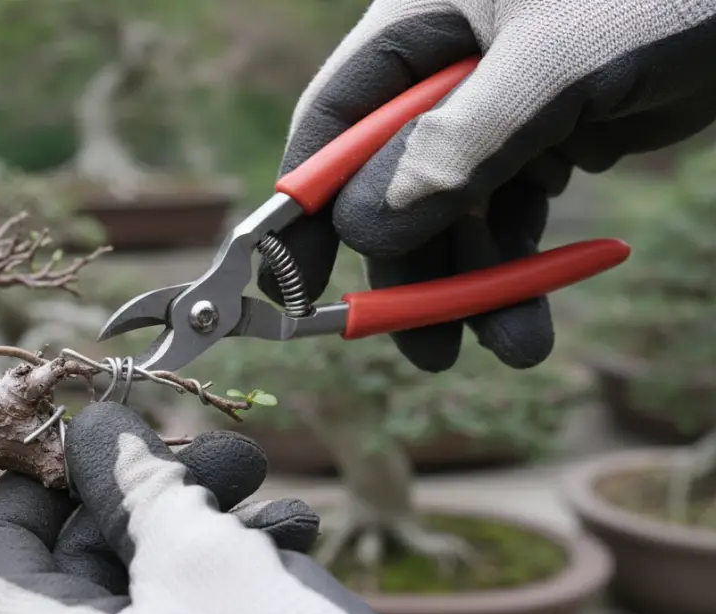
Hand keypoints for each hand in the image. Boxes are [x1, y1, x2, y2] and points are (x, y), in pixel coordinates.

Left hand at [0, 402, 432, 613]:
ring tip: (271, 495)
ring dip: (204, 527)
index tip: (96, 429)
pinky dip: (232, 578)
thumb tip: (97, 426)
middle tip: (219, 454)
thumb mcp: (207, 566)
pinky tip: (294, 544)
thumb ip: (140, 487)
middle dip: (151, 494)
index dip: (37, 480)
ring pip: (148, 589)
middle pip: (82, 563)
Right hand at [260, 1, 715, 371]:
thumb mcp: (554, 62)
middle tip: (425, 346)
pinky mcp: (548, 137)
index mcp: (418, 28)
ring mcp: (495, 110)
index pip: (333, 124)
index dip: (307, 208)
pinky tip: (535, 314)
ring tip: (516, 348)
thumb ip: (460, 143)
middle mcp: (443, 70)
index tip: (292, 286)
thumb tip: (368, 229)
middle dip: (412, 271)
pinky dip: (521, 267)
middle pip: (392, 189)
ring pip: (457, 216)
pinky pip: (513, 216)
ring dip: (478, 286)